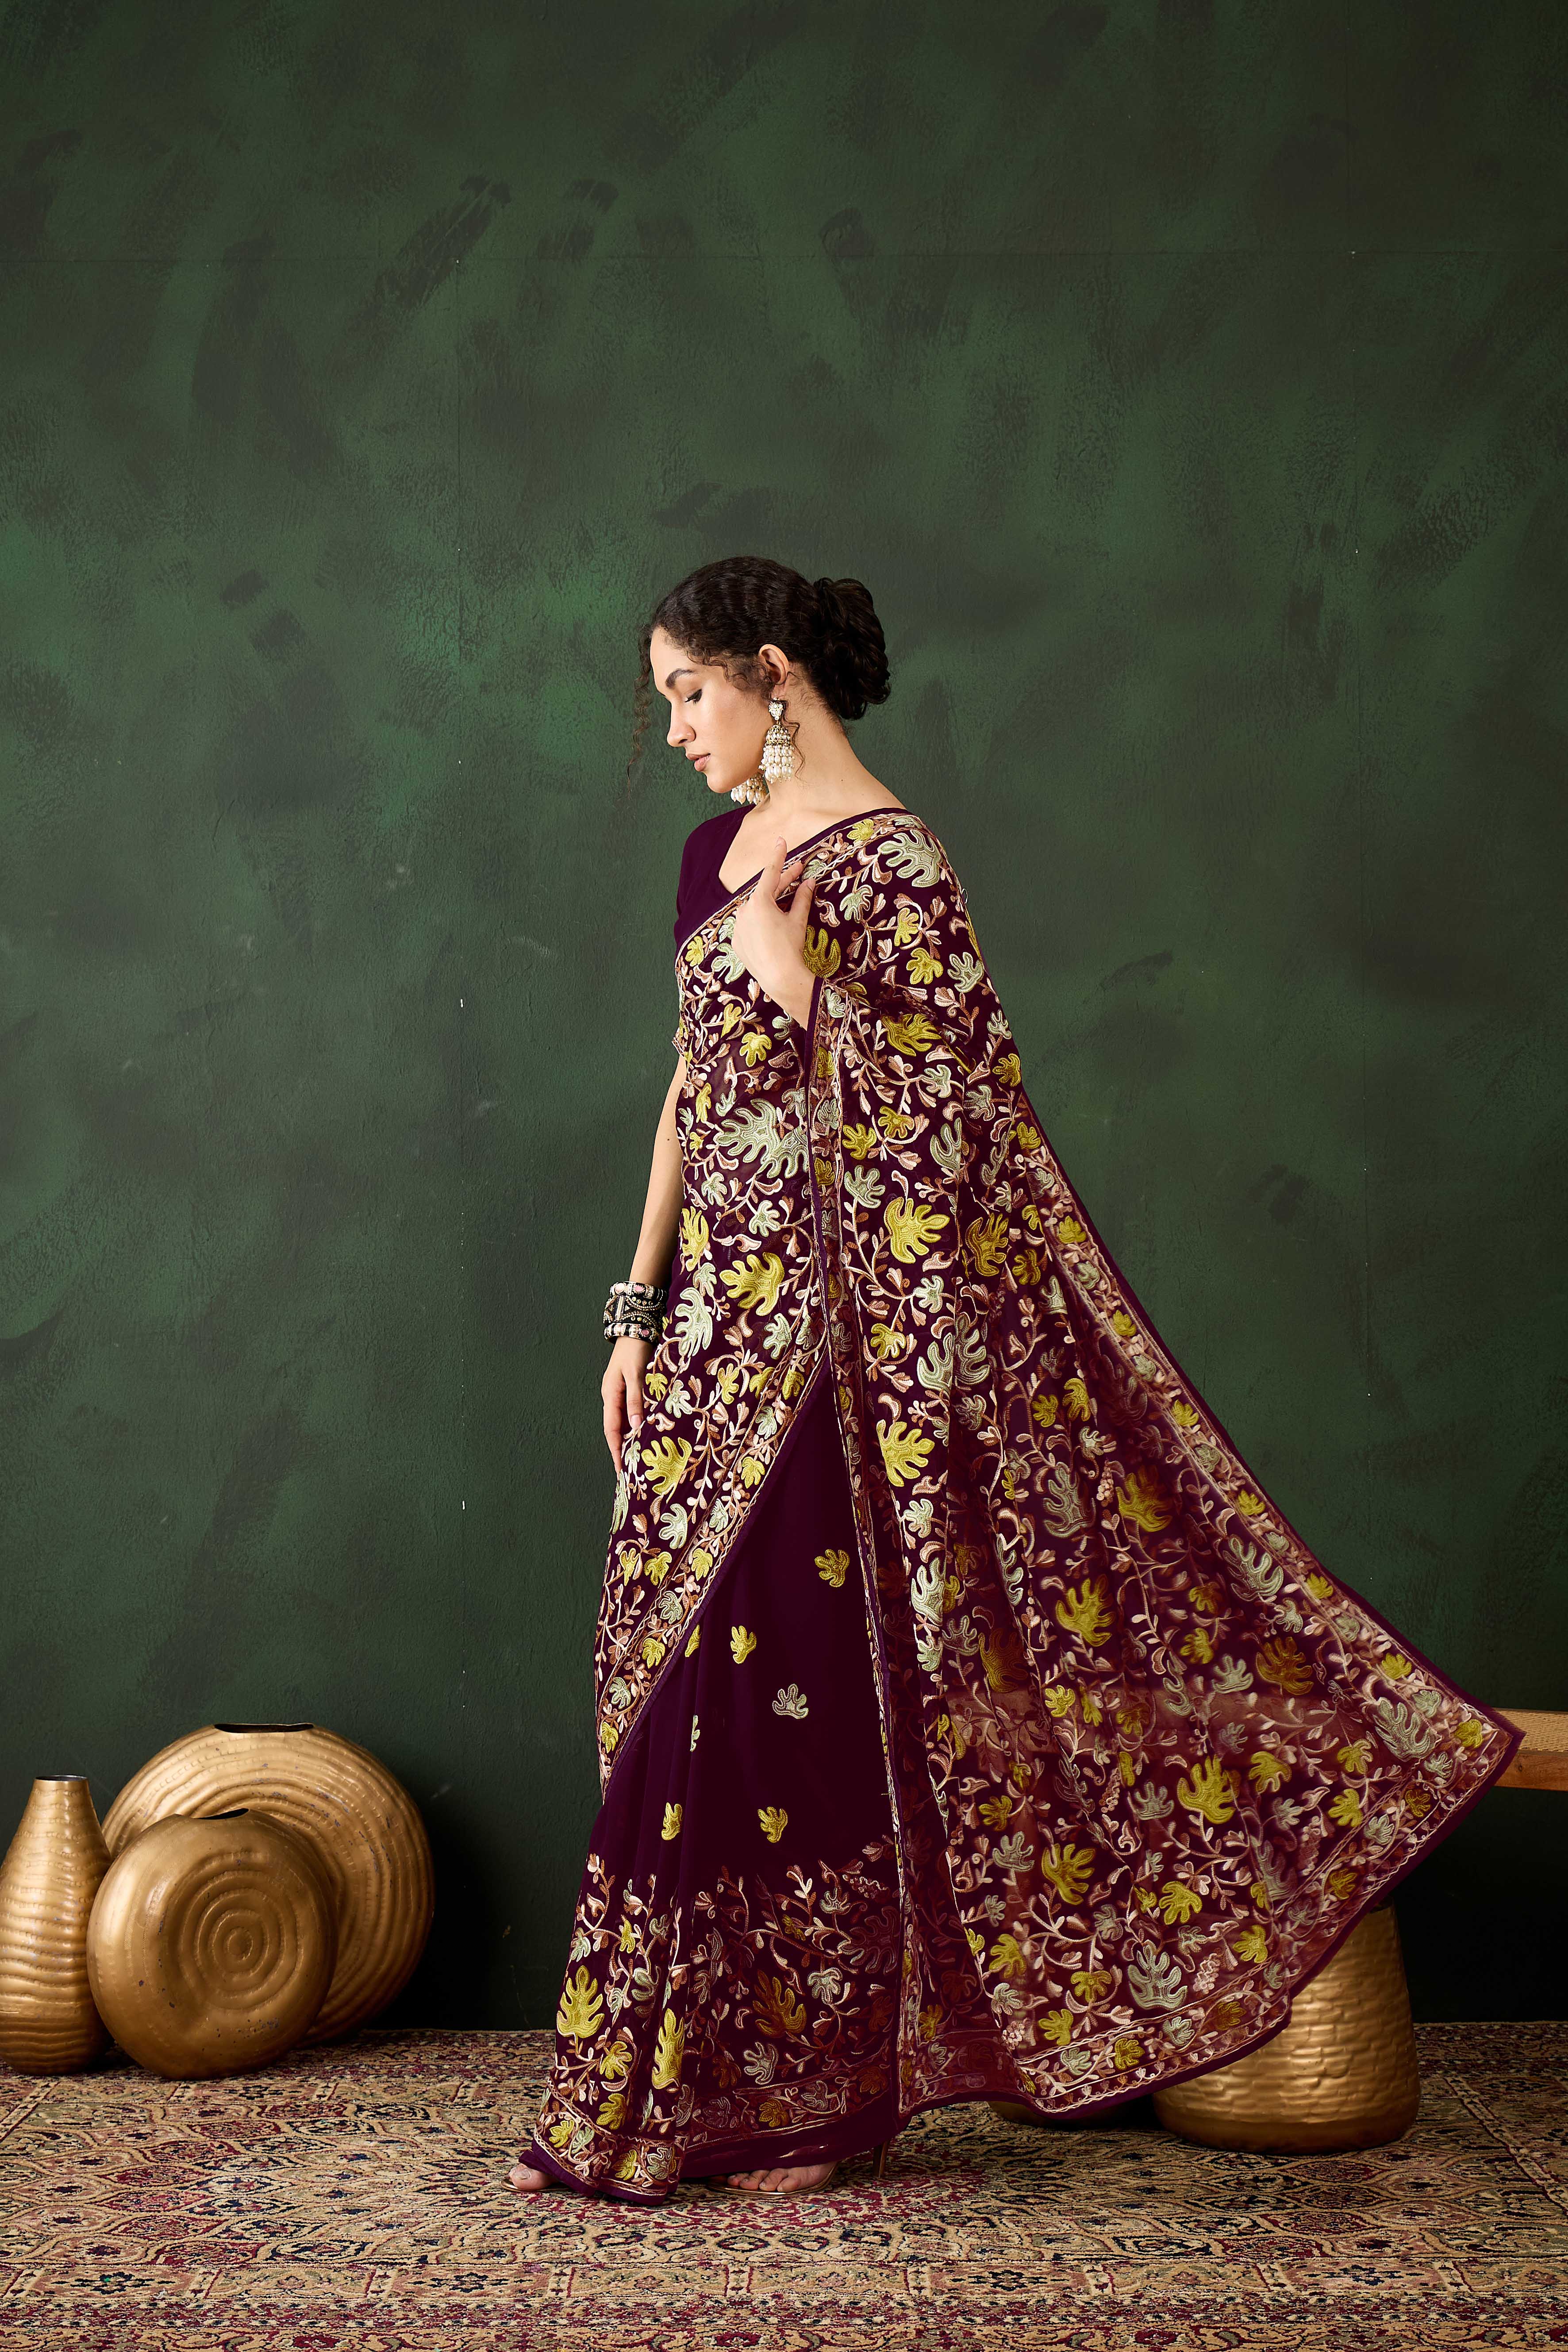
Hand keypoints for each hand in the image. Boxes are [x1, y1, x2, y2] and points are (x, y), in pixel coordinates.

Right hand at [602, 1334, 650, 1471]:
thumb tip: (635, 1427)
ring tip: (638, 1458)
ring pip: (623, 1423)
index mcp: (610, 1396)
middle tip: (630, 1471)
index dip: (616, 1450)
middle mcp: (613, 1398)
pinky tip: (644, 1434)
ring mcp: (620, 1394)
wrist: (636, 1329)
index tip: (620, 1469)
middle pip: (615, 1430)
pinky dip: (636, 1426)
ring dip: (629, 1440)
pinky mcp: (630, 1390)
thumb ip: (635, 1400)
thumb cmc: (635, 1351)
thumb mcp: (635, 1376)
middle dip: (621, 1450)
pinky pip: (631, 1413)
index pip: (611, 1430)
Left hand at [729, 836, 816, 1026]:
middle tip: (799, 871)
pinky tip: (772, 930)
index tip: (781, 840)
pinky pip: (749, 926)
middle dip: (782, 882)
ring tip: (786, 908)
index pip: (770, 873)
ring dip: (770, 905)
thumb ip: (802, 898)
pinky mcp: (736, 941)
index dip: (778, 856)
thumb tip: (810, 881)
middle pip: (765, 891)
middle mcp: (744, 911)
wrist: (780, 979)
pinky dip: (760, 923)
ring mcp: (738, 926)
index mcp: (759, 902)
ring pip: (756, 909)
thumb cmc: (791, 948)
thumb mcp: (798, 920)